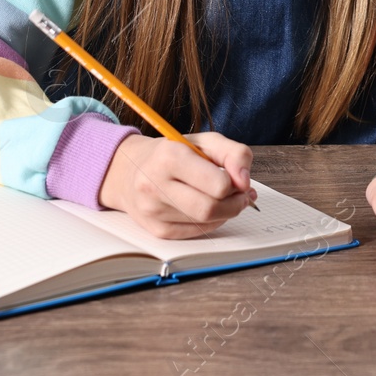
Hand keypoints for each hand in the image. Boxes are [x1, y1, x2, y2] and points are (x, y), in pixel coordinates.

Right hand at [98, 131, 257, 237]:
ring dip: (224, 212)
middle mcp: (155, 185)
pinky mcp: (157, 230)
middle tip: (239, 194)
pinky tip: (206, 208)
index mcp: (169, 157)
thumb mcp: (205, 142)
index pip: (218, 184)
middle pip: (211, 208)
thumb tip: (245, 182)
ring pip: (206, 223)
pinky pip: (197, 233)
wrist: (129, 171)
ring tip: (223, 198)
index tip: (237, 178)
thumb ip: (234, 154)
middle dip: (234, 203)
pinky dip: (210, 222)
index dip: (236, 183)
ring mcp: (153, 211)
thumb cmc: (172, 154)